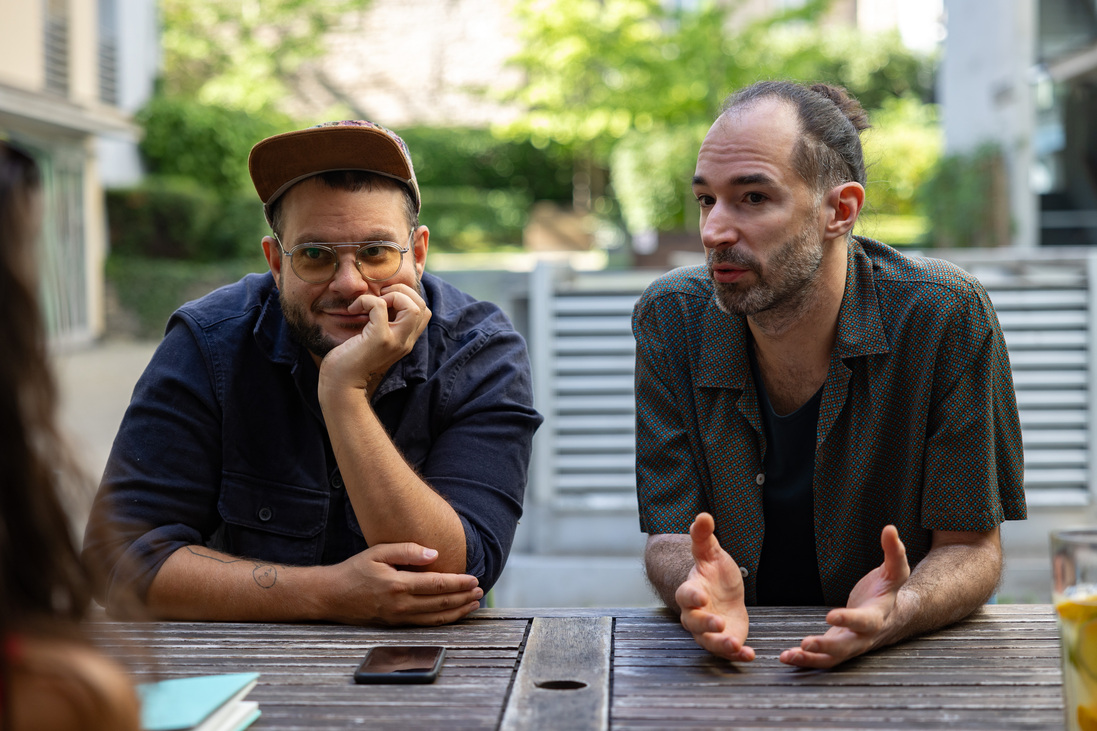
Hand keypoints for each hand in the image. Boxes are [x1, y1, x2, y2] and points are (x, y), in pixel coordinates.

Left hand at [319, 282, 430, 392]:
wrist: (340, 384)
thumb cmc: (351, 359)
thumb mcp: (374, 339)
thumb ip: (383, 323)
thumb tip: (380, 298)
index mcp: (405, 341)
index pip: (424, 312)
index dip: (408, 298)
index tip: (385, 299)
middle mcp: (405, 342)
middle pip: (423, 307)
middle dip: (402, 292)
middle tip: (380, 296)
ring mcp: (394, 341)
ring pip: (412, 307)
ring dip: (392, 295)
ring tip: (372, 302)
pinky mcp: (378, 339)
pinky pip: (379, 306)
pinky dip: (366, 300)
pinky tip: (353, 308)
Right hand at [323, 542, 481, 625]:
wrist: (331, 596)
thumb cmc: (355, 570)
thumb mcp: (378, 552)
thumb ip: (408, 551)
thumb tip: (435, 554)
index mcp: (398, 584)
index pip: (437, 584)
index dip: (459, 583)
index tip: (474, 579)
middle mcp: (400, 604)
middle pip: (441, 604)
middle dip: (463, 597)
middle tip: (480, 591)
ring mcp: (398, 618)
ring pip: (436, 618)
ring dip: (458, 612)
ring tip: (474, 604)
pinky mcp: (395, 625)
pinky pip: (425, 625)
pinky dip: (443, 620)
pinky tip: (453, 614)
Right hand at [675, 513, 754, 661]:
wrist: (722, 593)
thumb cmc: (714, 573)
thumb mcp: (712, 553)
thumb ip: (704, 537)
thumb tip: (703, 515)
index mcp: (692, 590)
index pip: (685, 595)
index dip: (692, 596)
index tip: (701, 597)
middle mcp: (696, 614)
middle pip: (694, 622)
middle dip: (705, 624)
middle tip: (718, 623)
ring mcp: (709, 630)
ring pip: (708, 641)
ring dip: (719, 644)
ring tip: (734, 645)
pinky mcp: (724, 640)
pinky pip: (727, 652)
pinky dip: (737, 655)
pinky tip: (749, 655)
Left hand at [780, 525, 909, 668]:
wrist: (894, 616)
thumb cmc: (888, 591)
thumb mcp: (895, 571)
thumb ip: (893, 551)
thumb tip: (890, 528)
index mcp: (877, 616)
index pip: (864, 620)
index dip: (849, 619)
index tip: (830, 616)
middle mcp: (864, 636)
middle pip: (847, 647)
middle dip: (827, 647)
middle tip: (806, 644)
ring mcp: (851, 645)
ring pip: (833, 658)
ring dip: (811, 659)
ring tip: (789, 656)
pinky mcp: (838, 648)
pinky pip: (823, 660)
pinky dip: (806, 660)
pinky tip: (787, 657)